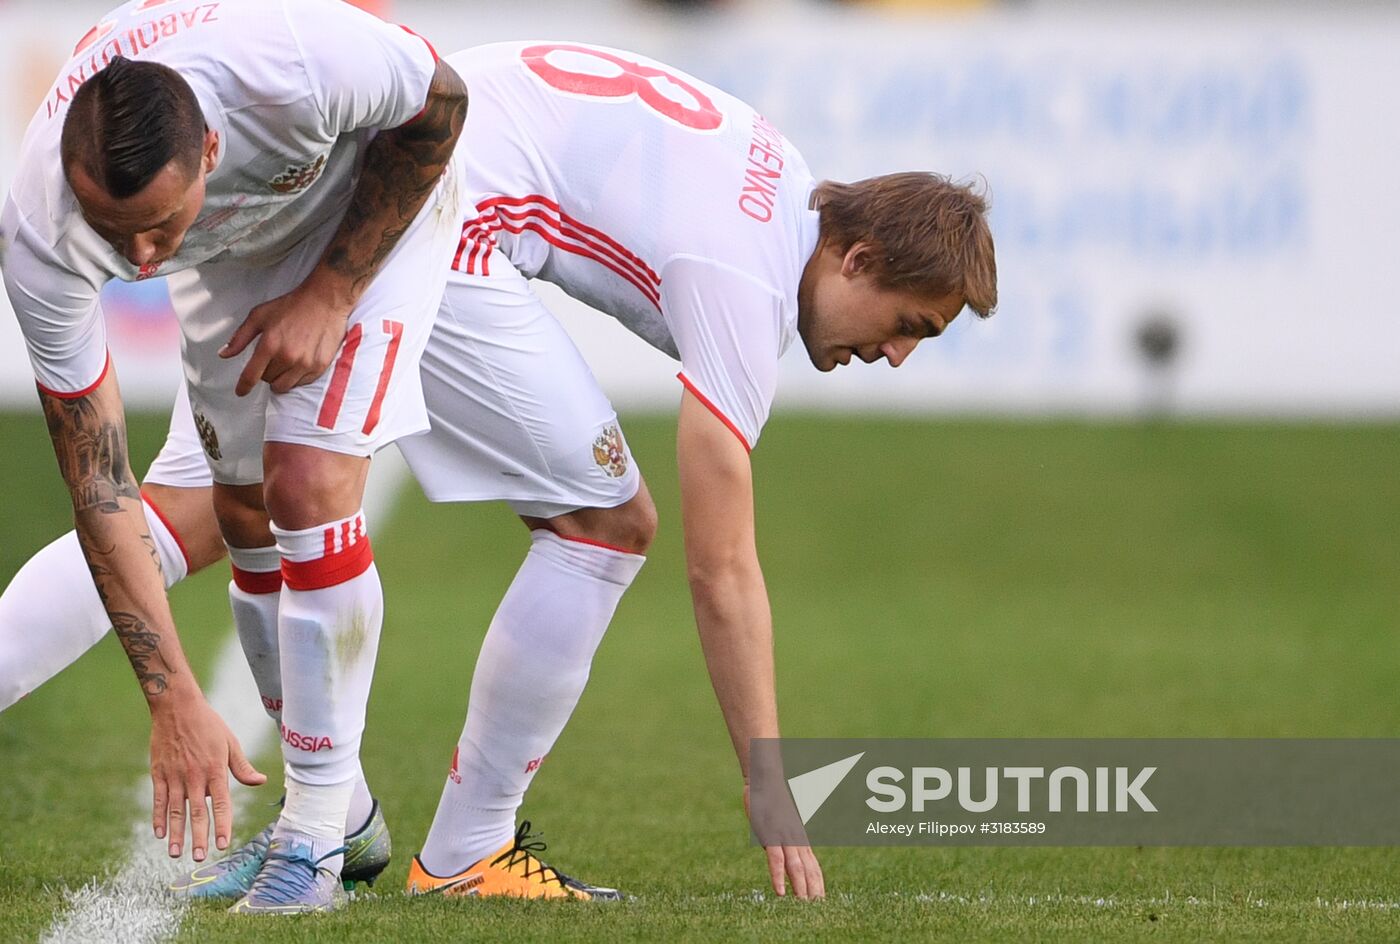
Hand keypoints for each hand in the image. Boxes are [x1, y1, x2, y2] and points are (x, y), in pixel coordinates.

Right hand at [149, 695, 266, 860]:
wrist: (177, 707)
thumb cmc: (209, 725)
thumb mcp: (230, 743)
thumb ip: (242, 767)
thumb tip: (260, 782)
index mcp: (215, 770)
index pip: (221, 804)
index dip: (222, 825)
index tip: (222, 844)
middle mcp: (195, 776)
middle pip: (197, 812)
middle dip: (199, 837)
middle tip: (199, 858)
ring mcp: (175, 775)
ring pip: (175, 810)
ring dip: (176, 833)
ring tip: (176, 853)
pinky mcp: (159, 773)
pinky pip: (158, 799)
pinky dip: (158, 817)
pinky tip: (159, 833)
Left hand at [220, 280, 352, 395]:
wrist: (325, 301)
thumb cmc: (292, 306)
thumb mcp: (259, 316)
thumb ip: (240, 337)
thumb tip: (224, 353)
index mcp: (270, 344)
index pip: (251, 375)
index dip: (243, 386)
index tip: (240, 391)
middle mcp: (287, 357)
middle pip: (268, 380)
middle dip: (266, 372)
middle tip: (272, 358)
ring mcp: (305, 363)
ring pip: (284, 385)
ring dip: (280, 377)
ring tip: (284, 362)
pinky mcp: (319, 366)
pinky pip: (301, 383)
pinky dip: (296, 377)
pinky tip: (298, 362)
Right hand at [744, 781, 825, 898]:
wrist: (767, 780)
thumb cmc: (772, 801)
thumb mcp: (781, 825)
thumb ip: (783, 841)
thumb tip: (782, 857)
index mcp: (800, 839)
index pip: (814, 867)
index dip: (818, 884)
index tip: (821, 901)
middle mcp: (797, 840)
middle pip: (810, 870)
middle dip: (814, 891)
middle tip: (818, 910)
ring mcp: (785, 838)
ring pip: (797, 868)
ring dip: (800, 889)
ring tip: (803, 907)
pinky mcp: (771, 835)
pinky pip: (776, 860)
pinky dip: (778, 877)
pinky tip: (780, 891)